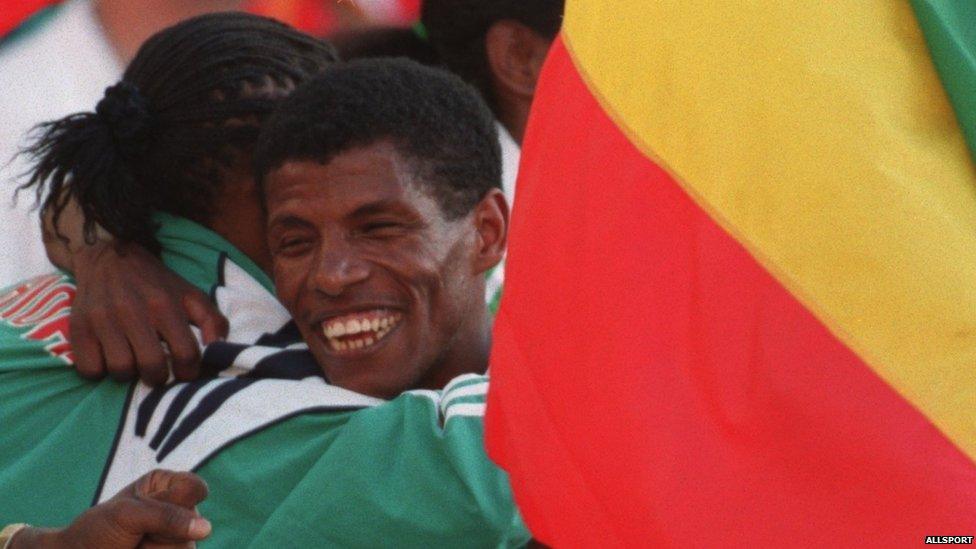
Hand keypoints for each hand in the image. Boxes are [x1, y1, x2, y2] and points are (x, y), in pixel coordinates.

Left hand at [10, 469, 210, 547]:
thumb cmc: (98, 531)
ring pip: (186, 548)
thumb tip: (207, 529)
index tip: (151, 508)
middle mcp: (179, 513)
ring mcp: (177, 540)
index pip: (196, 489)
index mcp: (168, 488)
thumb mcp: (127, 514)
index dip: (182, 501)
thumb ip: (166, 515)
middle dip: (163, 533)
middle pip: (195, 524)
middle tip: (136, 535)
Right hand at [70, 241, 227, 385]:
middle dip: (159, 378)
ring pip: (120, 370)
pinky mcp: (79, 327)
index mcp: (165, 304)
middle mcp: (133, 311)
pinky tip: (108, 357)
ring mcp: (103, 319)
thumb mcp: (191, 294)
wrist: (109, 255)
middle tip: (157, 372)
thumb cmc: (156, 283)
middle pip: (151, 367)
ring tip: (132, 361)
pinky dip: (100, 370)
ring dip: (129, 373)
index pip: (186, 354)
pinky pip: (89, 369)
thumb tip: (219, 348)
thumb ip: (212, 320)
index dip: (190, 371)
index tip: (185, 372)